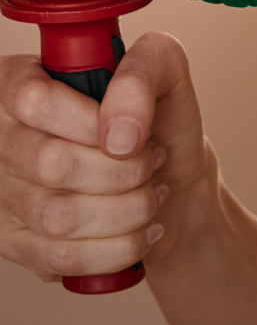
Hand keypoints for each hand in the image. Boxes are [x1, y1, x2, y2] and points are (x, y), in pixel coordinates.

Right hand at [0, 32, 212, 282]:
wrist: (172, 175)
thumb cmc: (159, 116)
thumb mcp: (165, 67)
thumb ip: (144, 70)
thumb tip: (118, 133)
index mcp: (19, 81)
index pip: (33, 100)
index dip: (89, 122)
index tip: (131, 133)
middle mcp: (2, 136)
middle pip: (51, 164)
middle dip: (123, 170)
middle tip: (152, 161)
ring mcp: (3, 192)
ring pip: (57, 217)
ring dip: (126, 210)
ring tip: (151, 193)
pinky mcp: (16, 241)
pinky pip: (61, 257)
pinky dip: (116, 248)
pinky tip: (143, 230)